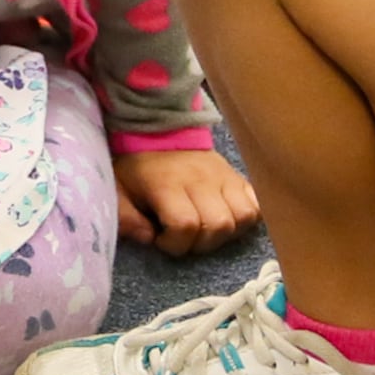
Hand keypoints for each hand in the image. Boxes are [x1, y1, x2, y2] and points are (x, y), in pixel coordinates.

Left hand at [113, 148, 259, 255]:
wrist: (159, 130)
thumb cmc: (137, 168)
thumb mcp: (117, 190)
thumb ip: (125, 218)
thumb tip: (148, 239)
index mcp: (167, 184)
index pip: (185, 224)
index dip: (175, 244)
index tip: (161, 239)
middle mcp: (200, 179)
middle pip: (218, 225)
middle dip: (201, 243)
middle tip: (184, 237)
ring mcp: (223, 176)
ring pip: (243, 216)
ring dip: (226, 233)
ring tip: (205, 230)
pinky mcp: (237, 176)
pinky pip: (257, 203)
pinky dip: (247, 217)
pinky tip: (226, 219)